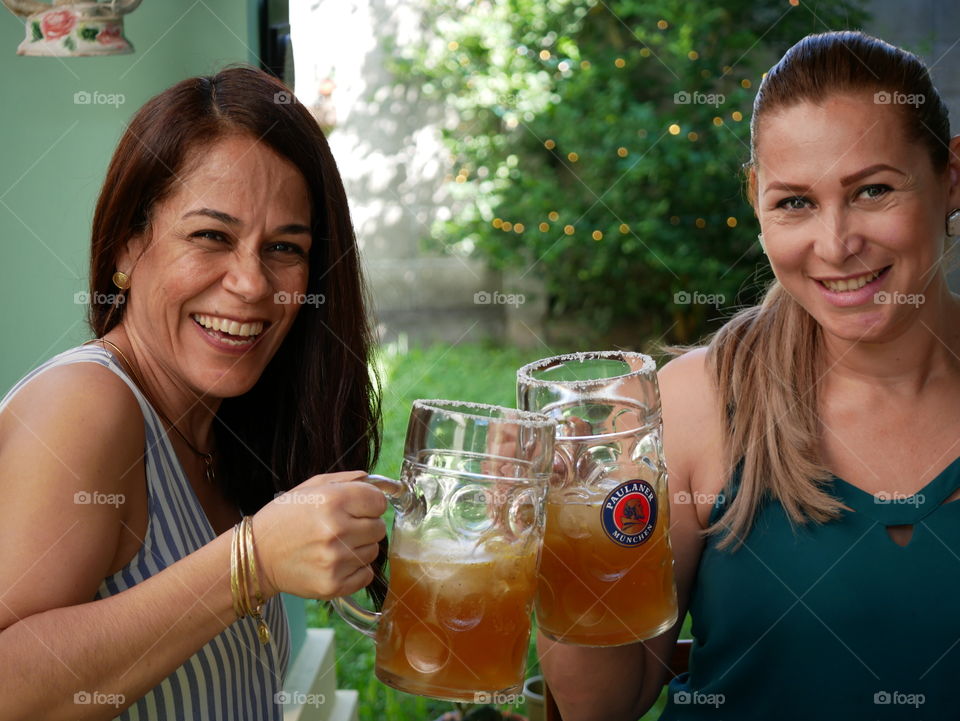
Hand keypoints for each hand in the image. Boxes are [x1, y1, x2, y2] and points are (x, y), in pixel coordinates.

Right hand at [252, 470, 387, 599]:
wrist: (256, 556)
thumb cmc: (283, 518)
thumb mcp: (309, 488)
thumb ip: (345, 480)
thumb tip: (375, 482)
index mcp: (332, 501)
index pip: (379, 502)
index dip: (371, 504)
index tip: (359, 507)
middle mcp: (336, 530)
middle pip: (379, 528)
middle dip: (365, 526)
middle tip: (343, 528)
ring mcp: (336, 560)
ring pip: (373, 552)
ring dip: (359, 548)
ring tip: (335, 546)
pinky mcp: (333, 584)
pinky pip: (366, 575)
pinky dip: (356, 570)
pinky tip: (336, 563)